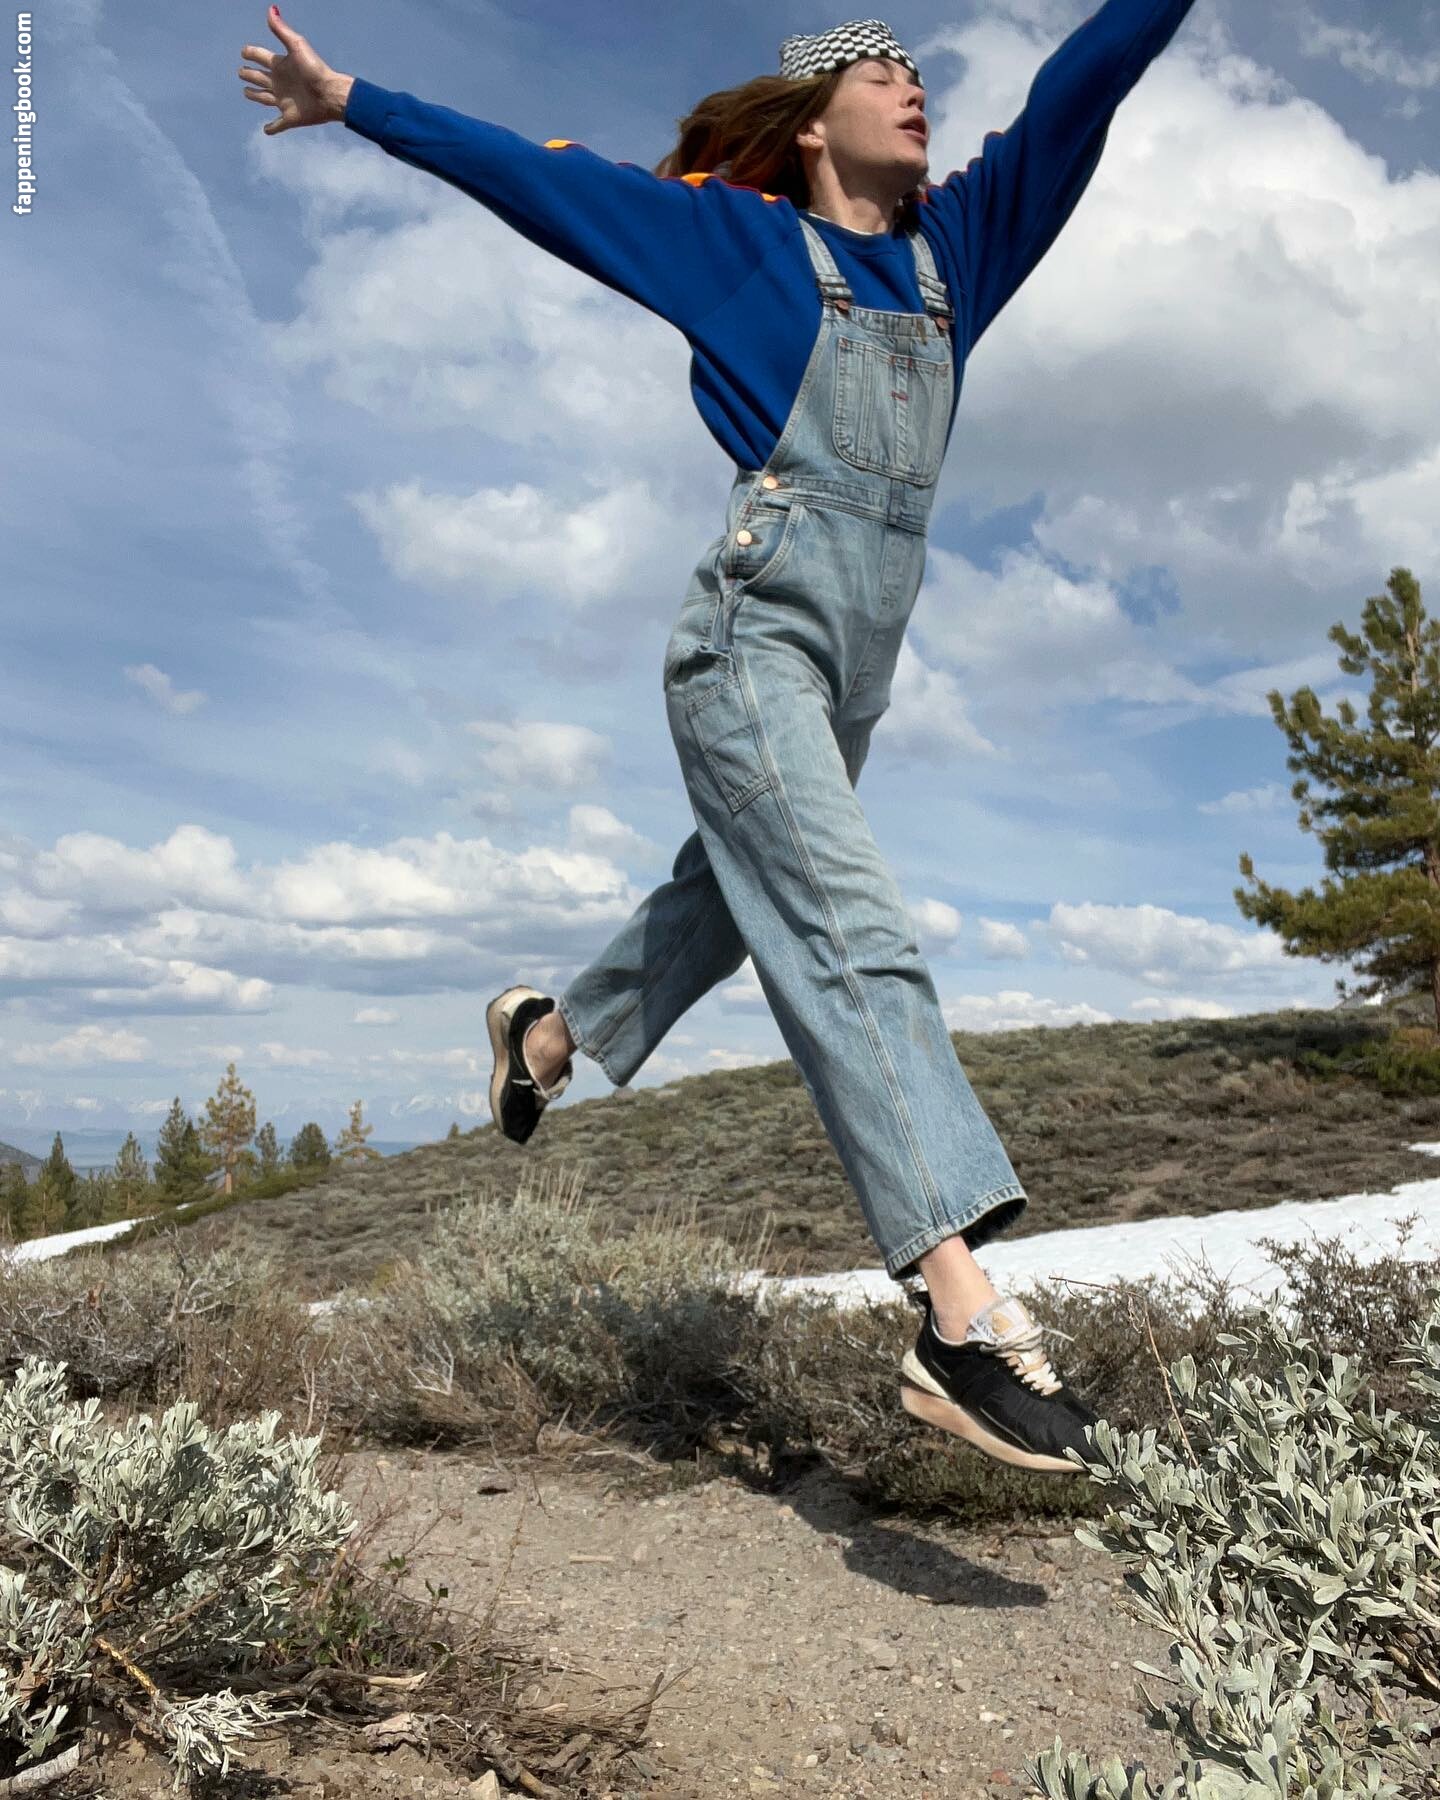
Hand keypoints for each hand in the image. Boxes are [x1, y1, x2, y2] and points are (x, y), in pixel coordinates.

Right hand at [238, 5, 351, 134]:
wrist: (330, 94)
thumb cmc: (315, 69)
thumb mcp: (297, 46)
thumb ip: (282, 30)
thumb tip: (271, 9)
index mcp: (279, 65)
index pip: (259, 57)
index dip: (250, 53)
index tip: (244, 52)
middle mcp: (279, 82)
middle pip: (258, 77)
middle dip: (248, 74)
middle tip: (241, 71)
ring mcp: (283, 101)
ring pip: (263, 98)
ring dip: (254, 95)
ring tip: (246, 92)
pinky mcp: (289, 117)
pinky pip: (277, 125)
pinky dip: (271, 128)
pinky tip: (266, 130)